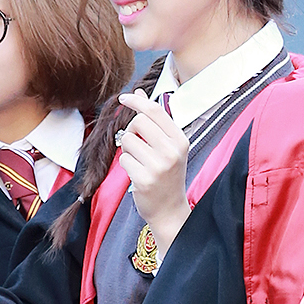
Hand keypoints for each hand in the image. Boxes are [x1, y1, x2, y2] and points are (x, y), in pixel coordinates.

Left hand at [116, 89, 190, 257]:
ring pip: (127, 141)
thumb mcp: (168, 147)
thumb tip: (139, 93)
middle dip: (131, 130)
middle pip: (138, 122)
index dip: (136, 101)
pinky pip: (123, 159)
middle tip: (136, 144)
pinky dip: (126, 165)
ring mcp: (158, 166)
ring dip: (127, 150)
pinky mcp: (144, 179)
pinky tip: (136, 174)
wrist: (169, 210)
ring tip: (139, 162)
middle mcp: (172, 151)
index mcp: (180, 140)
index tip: (124, 98)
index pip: (155, 111)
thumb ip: (155, 121)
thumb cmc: (167, 176)